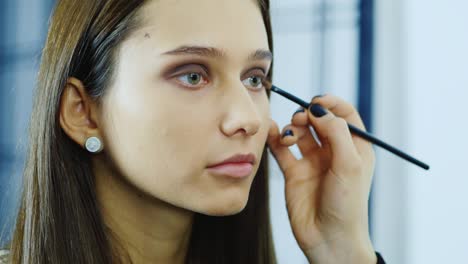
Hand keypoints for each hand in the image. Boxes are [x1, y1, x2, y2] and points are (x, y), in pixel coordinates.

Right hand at [267, 94, 376, 263]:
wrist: (329, 239)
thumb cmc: (347, 205)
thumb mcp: (349, 164)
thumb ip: (335, 132)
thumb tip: (318, 109)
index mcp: (355, 148)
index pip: (345, 114)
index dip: (331, 103)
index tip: (317, 100)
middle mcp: (334, 152)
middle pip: (319, 120)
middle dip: (308, 114)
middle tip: (302, 119)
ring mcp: (313, 162)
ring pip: (300, 132)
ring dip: (293, 127)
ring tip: (290, 136)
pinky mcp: (294, 172)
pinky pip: (282, 149)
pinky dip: (276, 137)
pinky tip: (273, 133)